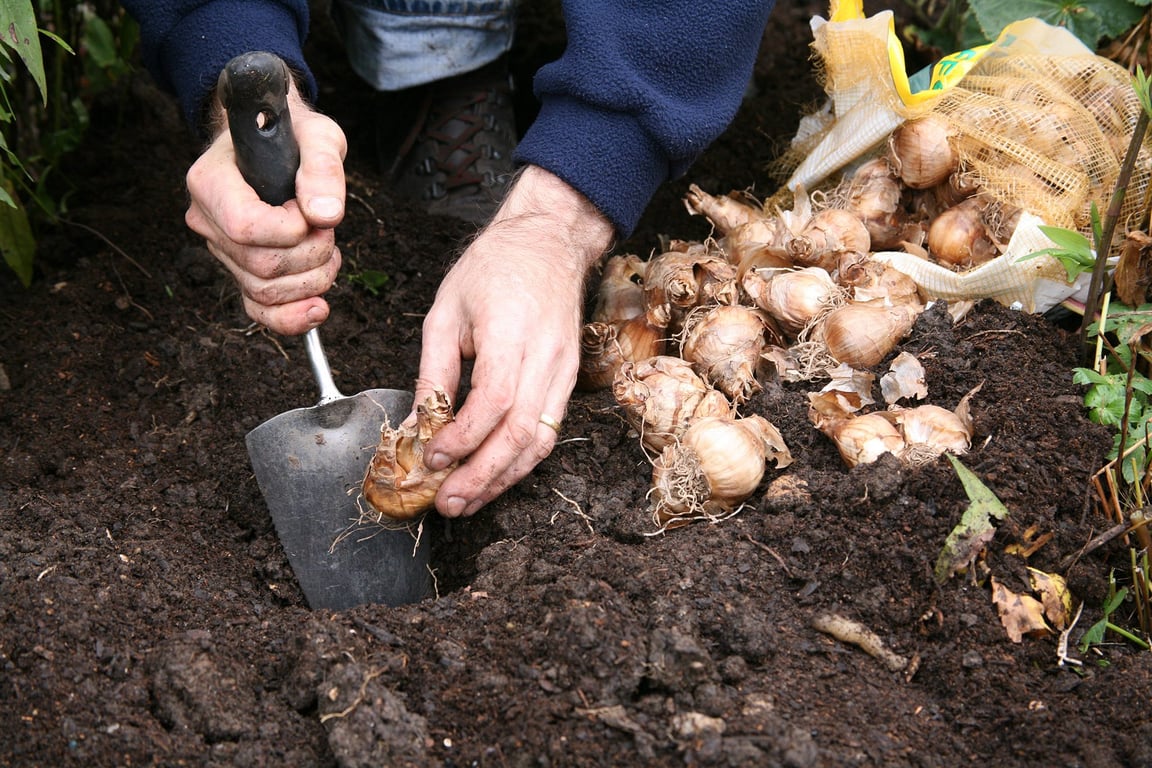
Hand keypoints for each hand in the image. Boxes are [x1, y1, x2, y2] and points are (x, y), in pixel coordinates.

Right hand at [185, 85, 346, 334]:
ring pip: (264, 290)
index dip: (290, 230)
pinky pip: (258, 309)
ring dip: (312, 279)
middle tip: (326, 226)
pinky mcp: (241, 270)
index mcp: (210, 181)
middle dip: (310, 254)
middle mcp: (207, 219)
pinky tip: (318, 309)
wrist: (278, 143)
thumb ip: (323, 167)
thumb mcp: (317, 135)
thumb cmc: (293, 135)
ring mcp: (222, 249)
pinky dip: (290, 317)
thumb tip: (325, 214)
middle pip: (260, 265)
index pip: (245, 226)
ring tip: (327, 246)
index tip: (312, 212)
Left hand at [415, 166, 615, 516]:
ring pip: (540, 441)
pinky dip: (520, 461)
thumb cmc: (495, 267)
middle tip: (448, 503)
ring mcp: (564, 370)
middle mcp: (545, 356)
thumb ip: (434, 372)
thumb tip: (416, 426)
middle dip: (482, 476)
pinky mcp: (570, 380)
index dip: (463, 438)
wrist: (549, 242)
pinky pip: (548, 430)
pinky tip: (493, 476)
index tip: (432, 457)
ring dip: (503, 479)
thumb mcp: (447, 312)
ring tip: (467, 502)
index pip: (493, 401)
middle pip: (520, 433)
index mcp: (510, 333)